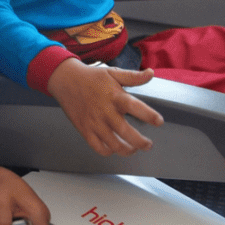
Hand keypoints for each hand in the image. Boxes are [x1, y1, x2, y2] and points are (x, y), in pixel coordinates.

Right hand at [46, 59, 162, 155]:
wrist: (65, 80)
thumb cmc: (91, 77)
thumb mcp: (113, 73)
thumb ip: (133, 76)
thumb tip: (151, 73)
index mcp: (115, 96)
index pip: (135, 107)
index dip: (149, 115)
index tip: (159, 121)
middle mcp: (105, 111)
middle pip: (126, 133)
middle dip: (141, 142)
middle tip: (148, 144)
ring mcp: (94, 122)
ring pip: (114, 145)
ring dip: (127, 150)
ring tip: (134, 148)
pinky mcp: (84, 130)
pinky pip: (98, 148)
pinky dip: (109, 151)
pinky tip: (115, 147)